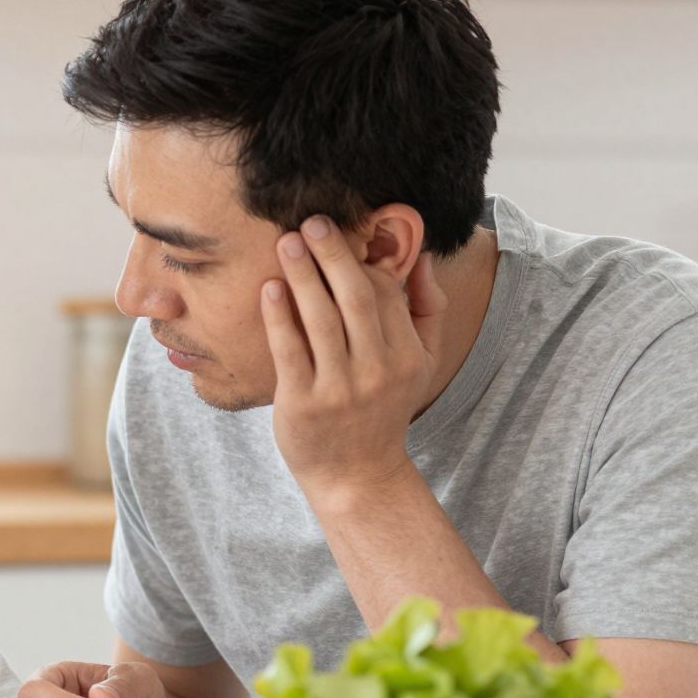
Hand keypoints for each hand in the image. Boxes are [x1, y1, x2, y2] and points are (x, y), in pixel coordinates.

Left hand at [261, 216, 446, 506]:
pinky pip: (290, 350)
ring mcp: (339, 388)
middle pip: (356, 298)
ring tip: (286, 243)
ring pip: (320, 319)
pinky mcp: (303, 403)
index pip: (386, 295)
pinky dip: (280, 316)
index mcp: (406, 356)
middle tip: (311, 222)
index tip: (339, 235)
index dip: (362, 262)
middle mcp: (377, 371)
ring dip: (302, 275)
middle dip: (333, 255)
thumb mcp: (420, 366)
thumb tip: (422, 258)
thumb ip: (427, 312)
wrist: (356, 475)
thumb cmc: (383, 410)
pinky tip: (270, 288)